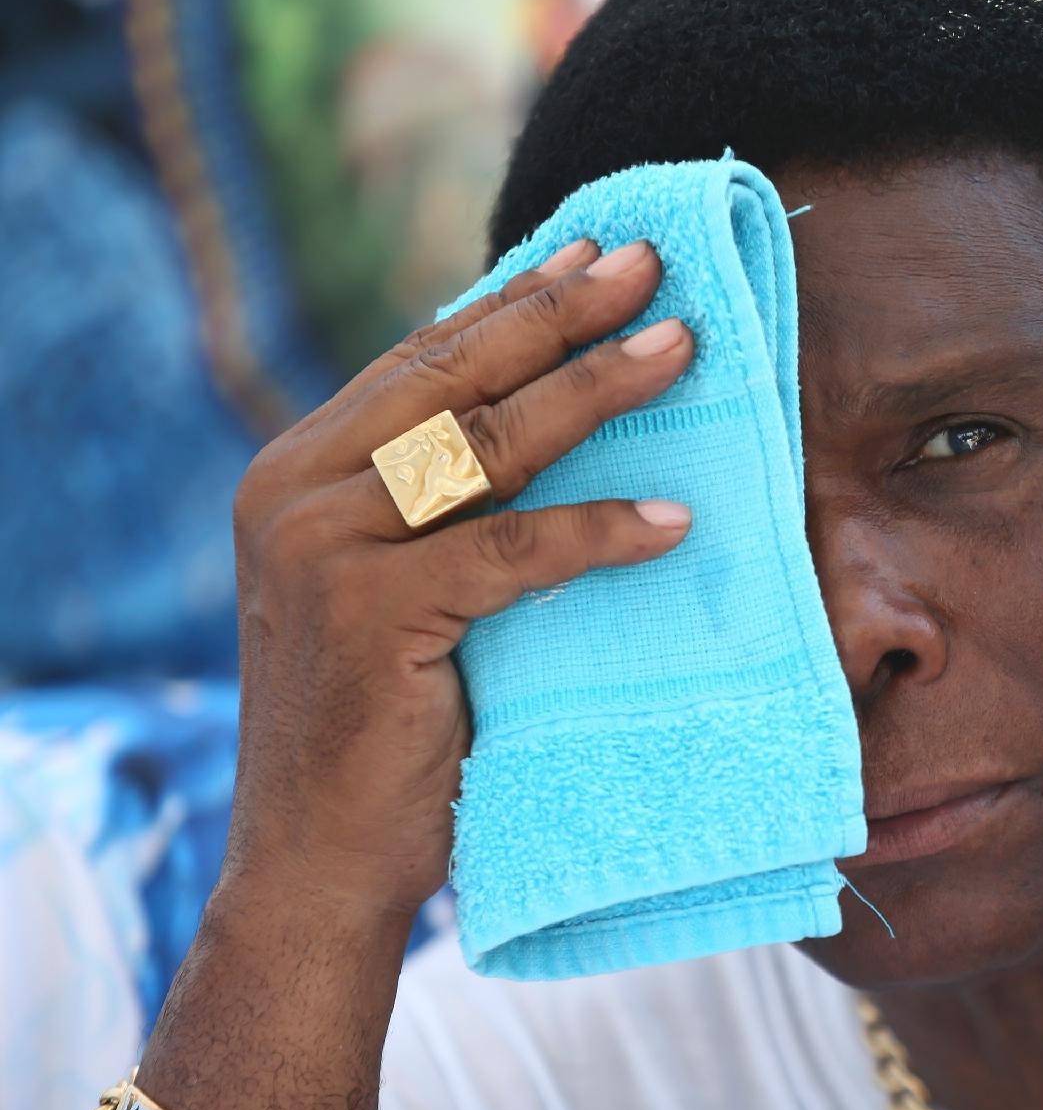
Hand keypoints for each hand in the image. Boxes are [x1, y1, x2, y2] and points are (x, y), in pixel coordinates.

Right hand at [221, 239, 694, 921]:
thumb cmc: (379, 724)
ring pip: (484, 444)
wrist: (314, 860)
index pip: (420, 361)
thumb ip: (435, 502)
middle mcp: (293, 491)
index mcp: (296, 472)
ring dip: (595, 389)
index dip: (513, 301)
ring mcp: (318, 547)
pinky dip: (596, 532)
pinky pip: (508, 553)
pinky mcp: (365, 611)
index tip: (592, 250)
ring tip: (682, 347)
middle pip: (453, 376)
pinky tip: (673, 522)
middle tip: (652, 264)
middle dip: (562, 312)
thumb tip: (542, 410)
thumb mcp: (395, 585)